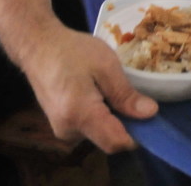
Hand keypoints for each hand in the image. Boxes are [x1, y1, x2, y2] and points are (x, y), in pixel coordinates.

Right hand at [22, 25, 157, 152]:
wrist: (39, 47)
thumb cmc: (72, 51)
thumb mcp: (106, 66)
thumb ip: (126, 94)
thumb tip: (150, 114)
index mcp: (80, 115)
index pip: (115, 142)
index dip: (137, 135)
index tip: (151, 117)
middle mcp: (68, 131)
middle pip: (109, 138)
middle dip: (125, 121)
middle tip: (127, 92)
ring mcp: (62, 130)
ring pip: (100, 133)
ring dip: (112, 116)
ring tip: (107, 87)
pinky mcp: (61, 125)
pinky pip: (89, 127)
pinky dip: (99, 115)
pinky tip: (96, 92)